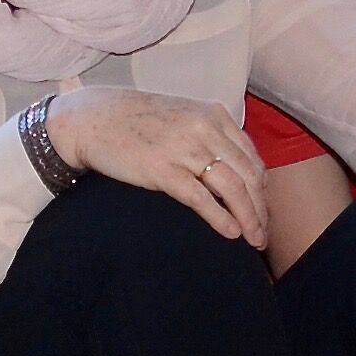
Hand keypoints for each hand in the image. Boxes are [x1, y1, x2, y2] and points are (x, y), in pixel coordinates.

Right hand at [47, 87, 269, 246]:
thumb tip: (233, 170)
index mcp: (214, 115)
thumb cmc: (136, 121)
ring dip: (249, 218)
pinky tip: (231, 233)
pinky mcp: (163, 170)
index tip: (262, 210)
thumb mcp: (182, 117)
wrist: (93, 119)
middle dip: (261, 209)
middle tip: (263, 235)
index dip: (262, 189)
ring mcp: (185, 149)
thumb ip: (209, 136)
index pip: (251, 157)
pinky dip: (222, 219)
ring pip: (233, 189)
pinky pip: (202, 199)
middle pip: (248, 175)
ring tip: (253, 240)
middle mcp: (205, 129)